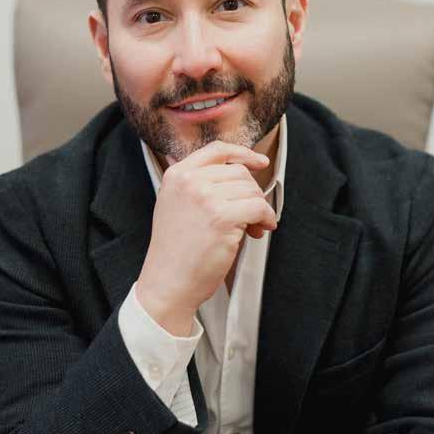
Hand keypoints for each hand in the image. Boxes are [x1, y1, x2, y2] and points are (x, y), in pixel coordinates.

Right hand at [137, 140, 277, 321]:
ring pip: (252, 190)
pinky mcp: (222, 217)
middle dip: (251, 194)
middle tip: (251, 217)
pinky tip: (259, 231)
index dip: (243, 154)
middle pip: (239, 173)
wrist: (168, 283)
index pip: (217, 150)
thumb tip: (240, 176)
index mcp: (177, 175)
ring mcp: (205, 197)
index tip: (258, 162)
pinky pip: (259, 208)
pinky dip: (266, 219)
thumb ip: (198, 185)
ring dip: (259, 210)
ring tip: (251, 228)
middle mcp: (190, 181)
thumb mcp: (176, 205)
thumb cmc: (176, 252)